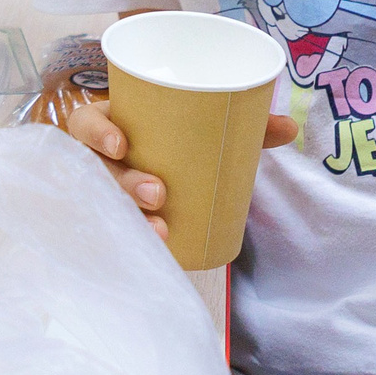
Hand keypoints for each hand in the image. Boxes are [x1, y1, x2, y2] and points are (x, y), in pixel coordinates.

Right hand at [60, 98, 300, 242]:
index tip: (121, 144)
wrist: (173, 174)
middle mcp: (99, 159)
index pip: (85, 123)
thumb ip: (245, 127)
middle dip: (123, 183)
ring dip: (129, 215)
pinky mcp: (116, 217)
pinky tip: (150, 251)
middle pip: (96, 169)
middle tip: (158, 194)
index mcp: (112, 124)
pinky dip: (129, 240)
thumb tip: (290, 127)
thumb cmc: (180, 143)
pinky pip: (111, 230)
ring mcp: (105, 190)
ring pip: (103, 203)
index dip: (96, 132)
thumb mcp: (204, 130)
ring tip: (160, 229)